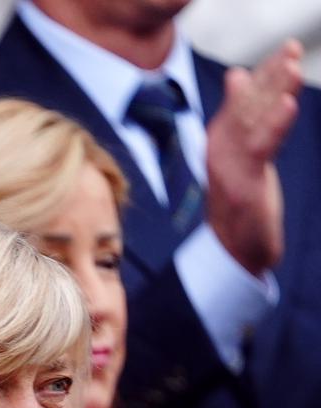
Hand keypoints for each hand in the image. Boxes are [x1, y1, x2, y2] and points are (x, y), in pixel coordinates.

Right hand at [207, 42, 302, 279]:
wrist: (232, 251)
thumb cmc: (241, 203)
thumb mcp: (243, 155)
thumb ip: (243, 118)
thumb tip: (236, 75)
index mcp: (222, 142)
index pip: (245, 101)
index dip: (266, 74)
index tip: (286, 50)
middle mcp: (221, 151)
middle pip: (248, 106)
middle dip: (271, 76)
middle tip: (291, 49)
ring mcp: (229, 168)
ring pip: (253, 123)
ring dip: (273, 94)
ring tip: (293, 68)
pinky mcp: (242, 185)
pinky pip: (260, 150)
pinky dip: (275, 127)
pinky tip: (289, 106)